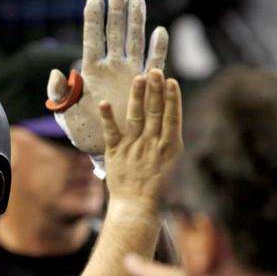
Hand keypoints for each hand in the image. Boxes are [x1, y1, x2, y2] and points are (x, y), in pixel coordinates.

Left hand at [48, 0, 168, 154]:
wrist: (104, 149)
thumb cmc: (81, 131)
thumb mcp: (65, 114)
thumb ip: (59, 94)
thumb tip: (58, 73)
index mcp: (90, 72)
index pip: (92, 39)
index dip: (93, 19)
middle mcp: (111, 68)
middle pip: (114, 33)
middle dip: (117, 11)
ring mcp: (128, 74)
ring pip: (134, 42)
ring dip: (136, 21)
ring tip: (138, 0)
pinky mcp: (144, 86)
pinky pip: (153, 63)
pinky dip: (157, 48)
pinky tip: (160, 32)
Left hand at [102, 69, 181, 210]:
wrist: (136, 205)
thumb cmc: (155, 184)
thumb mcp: (169, 161)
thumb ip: (167, 139)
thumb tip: (167, 116)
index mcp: (170, 147)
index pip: (172, 117)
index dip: (172, 98)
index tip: (171, 81)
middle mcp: (152, 145)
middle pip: (155, 113)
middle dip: (156, 90)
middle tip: (155, 70)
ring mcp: (134, 148)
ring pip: (136, 118)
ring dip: (138, 97)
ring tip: (139, 78)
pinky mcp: (116, 153)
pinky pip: (111, 133)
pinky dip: (108, 118)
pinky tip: (104, 103)